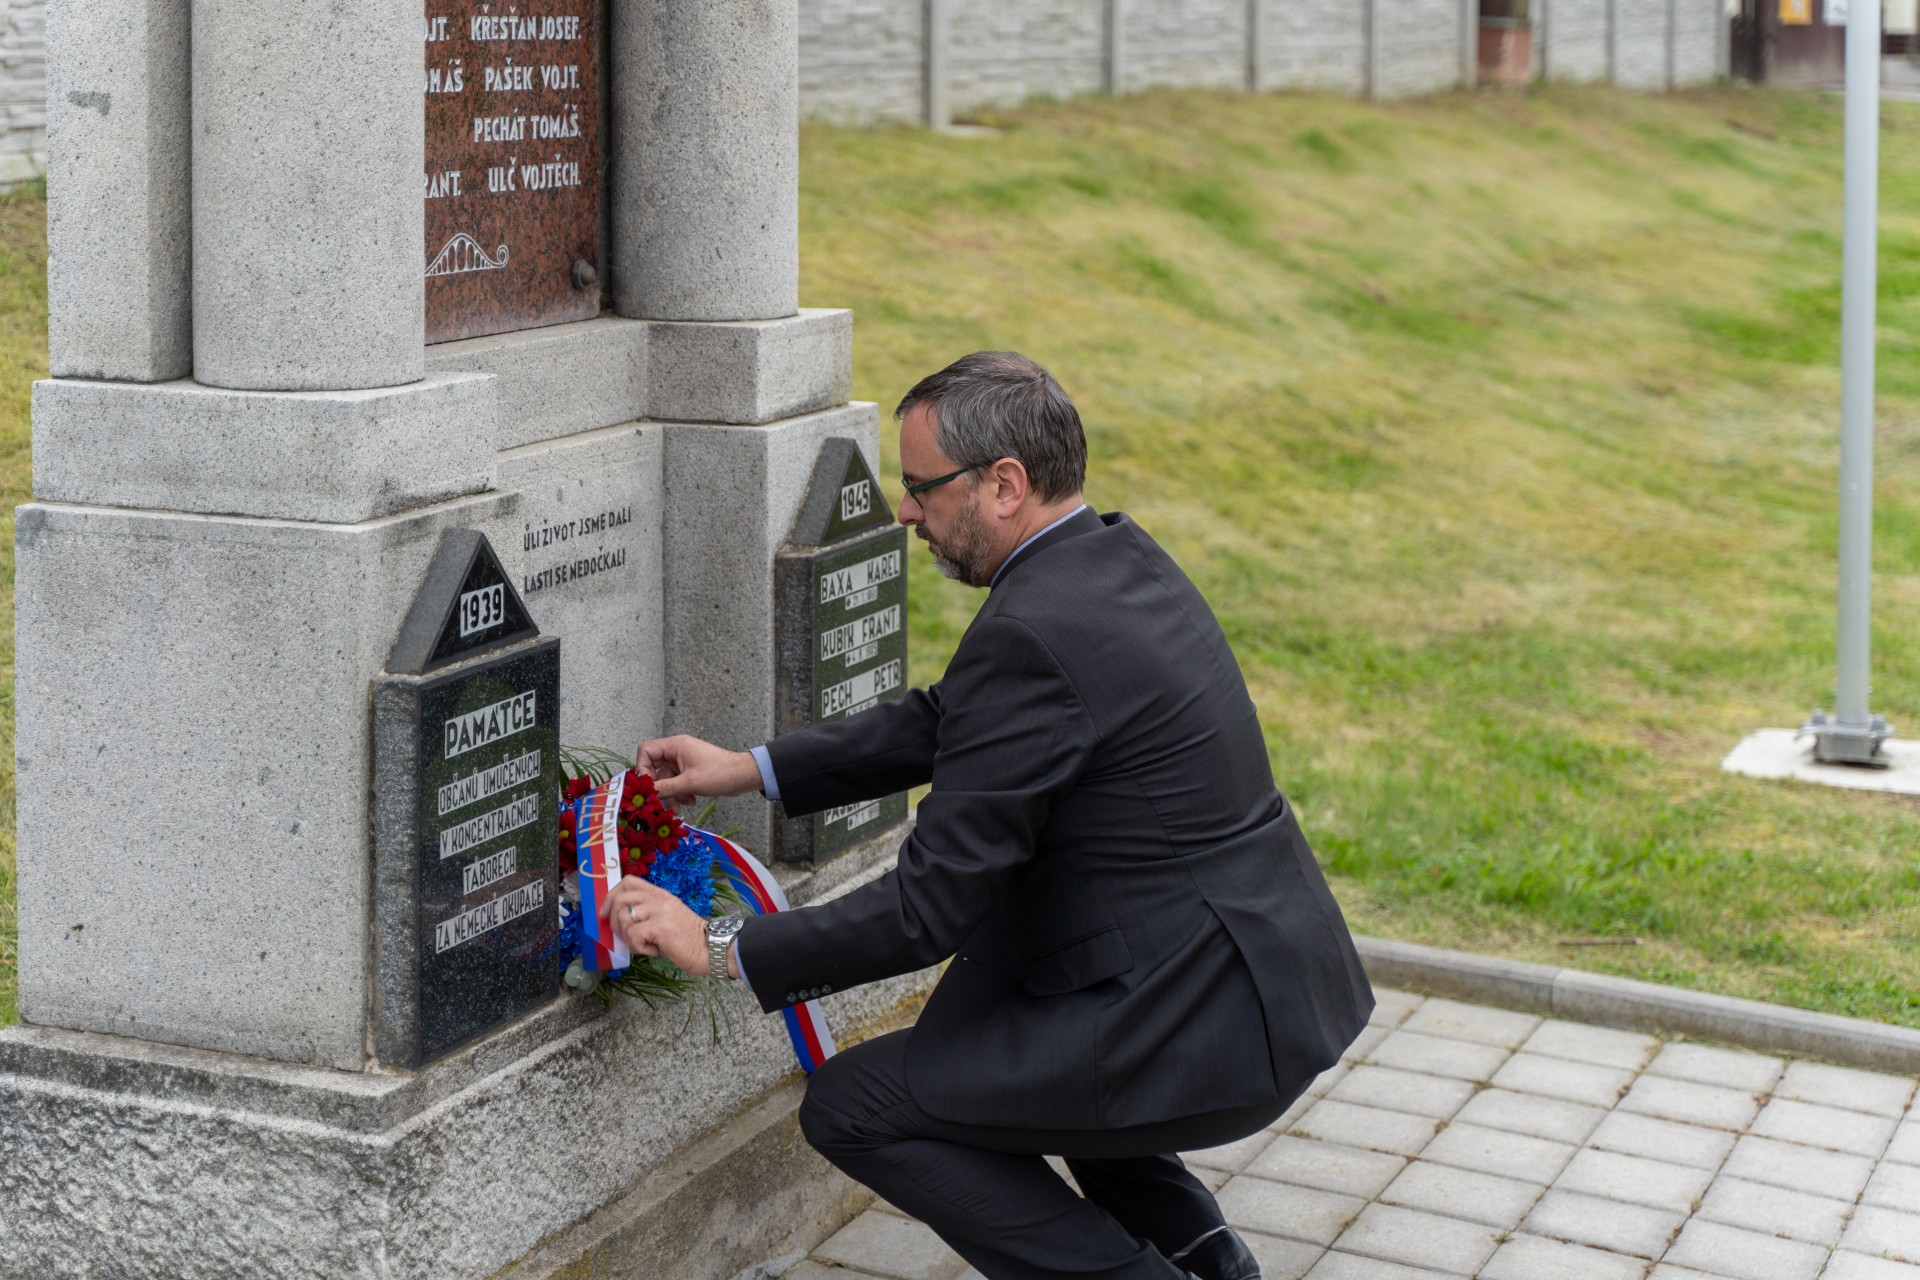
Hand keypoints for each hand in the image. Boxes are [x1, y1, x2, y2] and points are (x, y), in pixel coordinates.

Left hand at [606, 876, 715, 975]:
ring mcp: (659, 911)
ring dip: (627, 937)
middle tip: (624, 936)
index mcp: (660, 894)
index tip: (606, 914)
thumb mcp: (666, 917)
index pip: (628, 882)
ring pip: (623, 918)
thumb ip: (646, 913)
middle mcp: (658, 898)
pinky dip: (638, 948)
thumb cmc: (687, 938)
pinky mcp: (659, 927)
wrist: (709, 948)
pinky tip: (653, 950)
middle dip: (613, 921)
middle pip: (620, 899)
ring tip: (643, 945)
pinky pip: (633, 935)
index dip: (611, 896)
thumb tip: (618, 920)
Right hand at [635, 734, 759, 803]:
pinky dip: (680, 794)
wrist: (743, 776)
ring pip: (666, 779)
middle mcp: (677, 751)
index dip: (642, 769)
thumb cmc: (721, 773)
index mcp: (675, 745)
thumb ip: (666, 788)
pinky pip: (676, 783)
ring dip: (671, 794)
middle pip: (654, 768)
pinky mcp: (690, 771)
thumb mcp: (690, 783)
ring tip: (679, 807)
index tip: (647, 787)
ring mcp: (683, 761)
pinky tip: (689, 802)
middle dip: (659, 787)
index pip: (646, 751)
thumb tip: (648, 794)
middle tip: (660, 802)